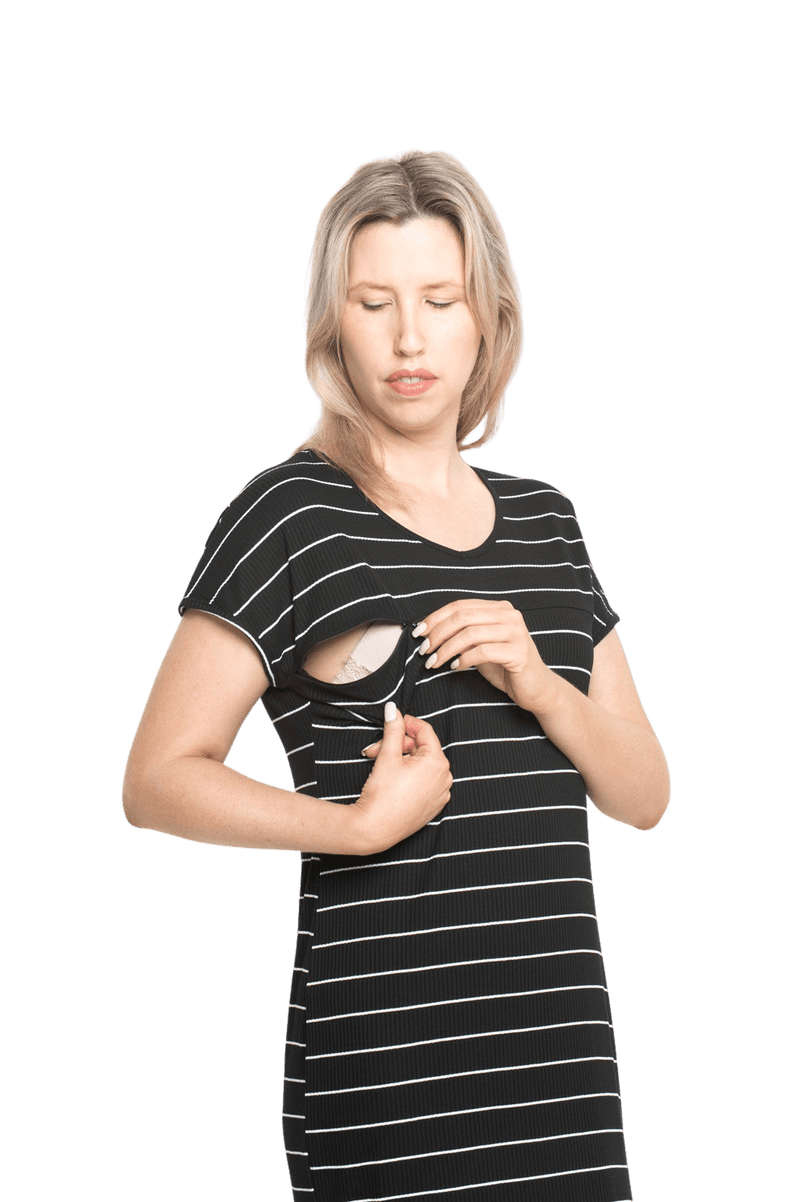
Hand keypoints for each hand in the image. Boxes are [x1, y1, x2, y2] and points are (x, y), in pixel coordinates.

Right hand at [354, 707, 452, 853]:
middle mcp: (445, 778)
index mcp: (438, 762)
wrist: (375, 829)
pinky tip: (391, 778)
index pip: (425, 731)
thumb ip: (393, 729)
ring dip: (400, 760)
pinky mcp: (432, 806)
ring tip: (378, 763)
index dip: (406, 723)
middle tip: (375, 749)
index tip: (392, 720)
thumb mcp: (387, 755)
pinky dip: (409, 776)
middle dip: (397, 745)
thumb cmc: (383, 794)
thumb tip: (393, 709)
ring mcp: (440, 794)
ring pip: (421, 765)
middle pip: (422, 749)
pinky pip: (424, 782)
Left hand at [412, 598, 554, 714]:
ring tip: (434, 662)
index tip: (419, 633)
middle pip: (462, 617)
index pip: (460, 606)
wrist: (537, 689)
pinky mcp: (519, 652)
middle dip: (438, 634)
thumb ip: (463, 636)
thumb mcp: (481, 647)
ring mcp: (516, 632)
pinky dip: (464, 659)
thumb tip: (430, 633)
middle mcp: (510, 615)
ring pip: (469, 633)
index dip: (435, 618)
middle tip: (424, 650)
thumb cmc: (506, 668)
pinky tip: (455, 667)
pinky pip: (482, 651)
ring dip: (446, 649)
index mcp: (499, 608)